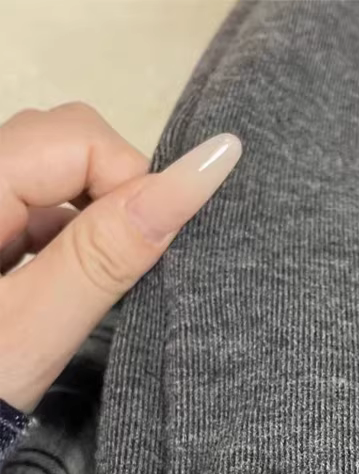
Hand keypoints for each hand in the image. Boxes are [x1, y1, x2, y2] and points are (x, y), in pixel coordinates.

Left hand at [0, 102, 241, 411]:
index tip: (152, 254)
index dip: (133, 185)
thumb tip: (204, 170)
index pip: (78, 137)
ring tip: (93, 280)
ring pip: (54, 166)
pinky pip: (34, 198)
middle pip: (65, 138)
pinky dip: (68, 229)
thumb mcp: (36, 331)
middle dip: (115, 192)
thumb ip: (110, 251)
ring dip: (94, 213)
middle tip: (126, 268)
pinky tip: (66, 277)